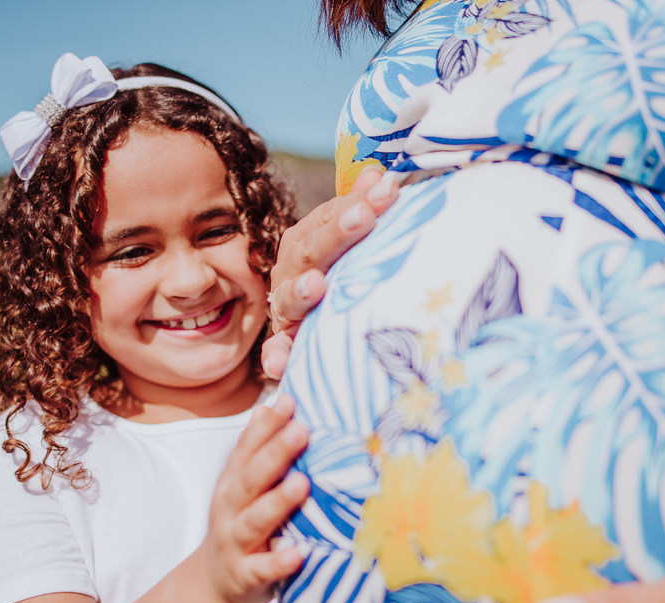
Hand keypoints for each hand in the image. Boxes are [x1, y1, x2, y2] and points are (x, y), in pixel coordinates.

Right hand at [201, 394, 310, 602]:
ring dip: (278, 502)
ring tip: (303, 483)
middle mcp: (230, 509)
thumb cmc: (241, 526)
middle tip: (302, 430)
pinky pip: (262, 569)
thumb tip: (273, 404)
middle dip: (275, 453)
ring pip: (255, 520)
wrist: (213, 586)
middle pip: (251, 478)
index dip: (265, 425)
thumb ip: (259, 452)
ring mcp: (236, 542)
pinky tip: (299, 554)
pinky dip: (279, 561)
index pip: (246, 449)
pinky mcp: (246, 576)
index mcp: (232, 484)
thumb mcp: (244, 488)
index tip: (288, 400)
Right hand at [262, 168, 399, 378]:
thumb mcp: (353, 239)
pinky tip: (278, 365)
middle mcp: (292, 270)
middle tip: (365, 216)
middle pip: (314, 250)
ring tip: (318, 285)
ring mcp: (286, 306)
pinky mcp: (284, 342)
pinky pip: (277, 350)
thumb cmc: (342, 271)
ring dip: (302, 291)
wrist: (315, 320)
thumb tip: (380, 175)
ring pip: (291, 297)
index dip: (357, 202)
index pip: (331, 216)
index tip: (388, 189)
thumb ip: (362, 209)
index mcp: (309, 240)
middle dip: (338, 233)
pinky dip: (276, 356)